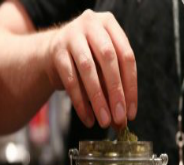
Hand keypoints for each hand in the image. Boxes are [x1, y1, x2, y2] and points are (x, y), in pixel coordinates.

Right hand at [45, 10, 136, 127]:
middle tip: (119, 119)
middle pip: (109, 60)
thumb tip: (123, 119)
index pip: (126, 57)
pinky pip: (70, 79)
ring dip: (98, 99)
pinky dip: (80, 102)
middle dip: (116, 93)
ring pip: (88, 70)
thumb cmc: (88, 60)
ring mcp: (71, 35)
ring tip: (104, 121)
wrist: (52, 52)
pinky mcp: (56, 51)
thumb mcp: (104, 67)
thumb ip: (116, 88)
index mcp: (110, 24)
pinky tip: (88, 118)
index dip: (131, 87)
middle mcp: (91, 24)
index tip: (131, 113)